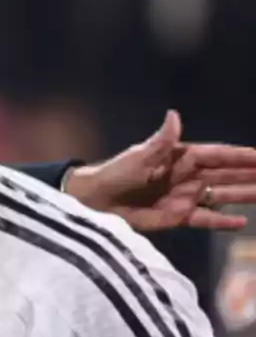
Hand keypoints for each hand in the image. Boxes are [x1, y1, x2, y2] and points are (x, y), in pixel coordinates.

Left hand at [63, 110, 255, 231]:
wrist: (96, 200)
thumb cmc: (116, 173)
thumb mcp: (139, 156)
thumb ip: (162, 140)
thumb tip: (174, 114)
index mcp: (181, 158)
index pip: (218, 155)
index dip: (241, 156)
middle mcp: (188, 176)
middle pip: (227, 175)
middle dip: (251, 174)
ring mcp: (185, 197)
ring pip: (222, 195)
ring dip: (244, 195)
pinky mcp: (177, 217)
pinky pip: (205, 219)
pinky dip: (222, 221)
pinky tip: (241, 222)